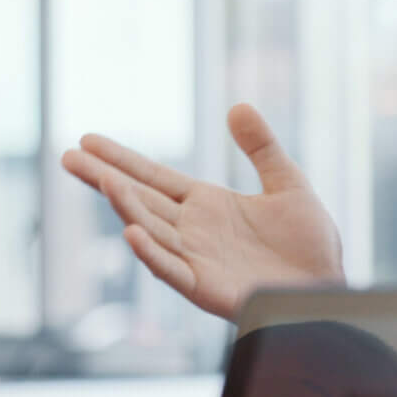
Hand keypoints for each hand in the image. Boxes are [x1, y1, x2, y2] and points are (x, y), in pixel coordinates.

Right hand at [62, 104, 343, 319]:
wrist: (328, 290)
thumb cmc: (310, 245)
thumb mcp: (288, 184)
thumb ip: (262, 148)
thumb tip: (238, 106)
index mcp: (207, 206)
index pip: (154, 177)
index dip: (122, 159)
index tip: (87, 140)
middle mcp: (193, 231)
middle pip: (139, 198)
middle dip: (104, 177)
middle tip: (68, 156)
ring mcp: (196, 259)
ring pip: (150, 229)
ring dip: (125, 206)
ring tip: (102, 179)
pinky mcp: (206, 287)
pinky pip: (172, 269)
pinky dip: (151, 253)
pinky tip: (131, 232)